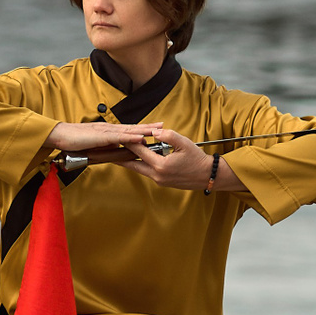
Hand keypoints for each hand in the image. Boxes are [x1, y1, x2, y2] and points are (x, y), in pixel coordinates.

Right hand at [47, 120, 168, 152]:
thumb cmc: (74, 141)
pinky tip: (140, 138)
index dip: (142, 129)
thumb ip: (105, 146)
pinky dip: (131, 138)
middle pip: (133, 128)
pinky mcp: (101, 137)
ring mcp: (106, 132)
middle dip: (148, 127)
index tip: (155, 128)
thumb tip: (115, 150)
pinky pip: (119, 138)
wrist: (60, 136)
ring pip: (129, 131)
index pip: (129, 130)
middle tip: (163, 125)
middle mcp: (110, 129)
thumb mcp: (93, 145)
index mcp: (108, 131)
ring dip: (144, 130)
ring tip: (157, 130)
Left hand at [118, 125, 243, 193]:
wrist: (208, 175)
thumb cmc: (197, 158)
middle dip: (121, 158)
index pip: (139, 152)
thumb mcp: (184, 142)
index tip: (118, 138)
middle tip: (108, 153)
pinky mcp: (163, 182)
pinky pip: (148, 173)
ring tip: (120, 155)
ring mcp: (159, 180)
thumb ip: (167, 135)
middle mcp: (157, 175)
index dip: (128, 143)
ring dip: (131, 162)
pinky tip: (138, 160)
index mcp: (161, 165)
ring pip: (140, 170)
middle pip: (133, 165)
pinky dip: (141, 165)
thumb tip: (153, 132)